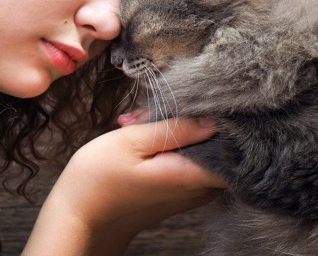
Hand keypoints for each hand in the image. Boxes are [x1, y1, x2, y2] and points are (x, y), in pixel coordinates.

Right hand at [23, 116, 226, 254]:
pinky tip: (141, 136)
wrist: (80, 218)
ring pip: (198, 147)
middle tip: (147, 111)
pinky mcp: (180, 190)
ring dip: (173, 129)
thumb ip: (175, 128)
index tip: (200, 98)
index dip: (225, 117)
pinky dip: (167, 143)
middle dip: (188, 117)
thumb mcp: (132, 142)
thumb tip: (213, 117)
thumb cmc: (98, 181)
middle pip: (216, 142)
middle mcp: (199, 188)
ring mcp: (191, 191)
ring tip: (137, 122)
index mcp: (192, 176)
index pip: (237, 146)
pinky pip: (187, 158)